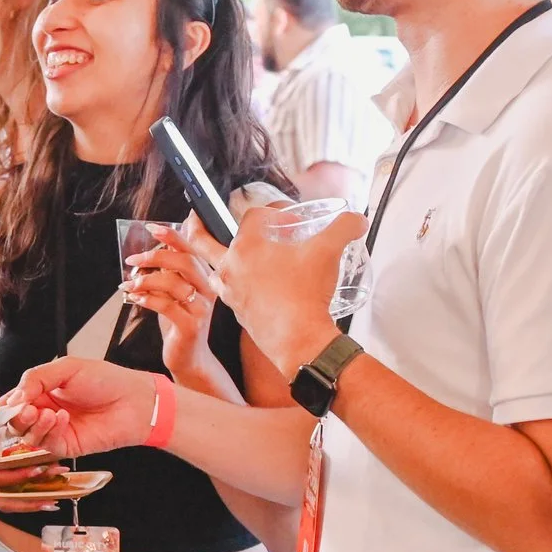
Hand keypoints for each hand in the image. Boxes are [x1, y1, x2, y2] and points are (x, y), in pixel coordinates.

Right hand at [0, 415, 66, 509]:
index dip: (15, 474)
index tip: (38, 467)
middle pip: (2, 495)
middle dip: (30, 492)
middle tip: (55, 483)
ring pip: (5, 504)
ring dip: (31, 503)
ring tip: (54, 500)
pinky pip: (4, 502)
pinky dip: (24, 503)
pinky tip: (44, 501)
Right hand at [8, 358, 162, 461]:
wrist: (134, 400)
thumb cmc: (105, 380)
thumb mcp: (67, 368)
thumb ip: (36, 378)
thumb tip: (13, 398)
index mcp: (40, 392)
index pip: (11, 402)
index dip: (4, 405)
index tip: (3, 404)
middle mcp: (43, 413)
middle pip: (14, 423)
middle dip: (16, 417)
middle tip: (29, 409)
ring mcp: (54, 432)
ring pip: (26, 437)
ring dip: (33, 426)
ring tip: (48, 413)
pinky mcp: (66, 447)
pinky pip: (46, 446)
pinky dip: (49, 433)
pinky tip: (62, 418)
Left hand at [124, 225, 228, 386]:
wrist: (189, 357)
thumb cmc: (179, 323)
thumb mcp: (173, 293)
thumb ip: (169, 272)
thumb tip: (158, 246)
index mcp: (204, 278)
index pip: (191, 250)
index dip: (173, 236)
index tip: (152, 228)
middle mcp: (207, 290)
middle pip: (185, 262)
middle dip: (156, 256)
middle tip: (133, 260)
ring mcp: (201, 308)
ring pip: (174, 283)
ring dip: (146, 280)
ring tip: (128, 285)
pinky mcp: (190, 326)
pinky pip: (166, 306)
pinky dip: (147, 299)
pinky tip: (135, 299)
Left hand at [209, 208, 359, 378]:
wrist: (300, 340)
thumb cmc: (307, 295)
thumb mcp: (329, 252)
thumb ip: (344, 228)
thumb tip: (357, 219)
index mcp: (245, 247)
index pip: (253, 215)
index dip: (274, 210)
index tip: (290, 218)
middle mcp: (230, 268)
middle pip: (201, 241)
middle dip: (196, 226)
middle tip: (195, 215)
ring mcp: (230, 292)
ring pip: (213, 269)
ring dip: (218, 258)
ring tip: (227, 253)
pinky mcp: (237, 312)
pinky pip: (228, 291)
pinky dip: (235, 282)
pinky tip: (252, 283)